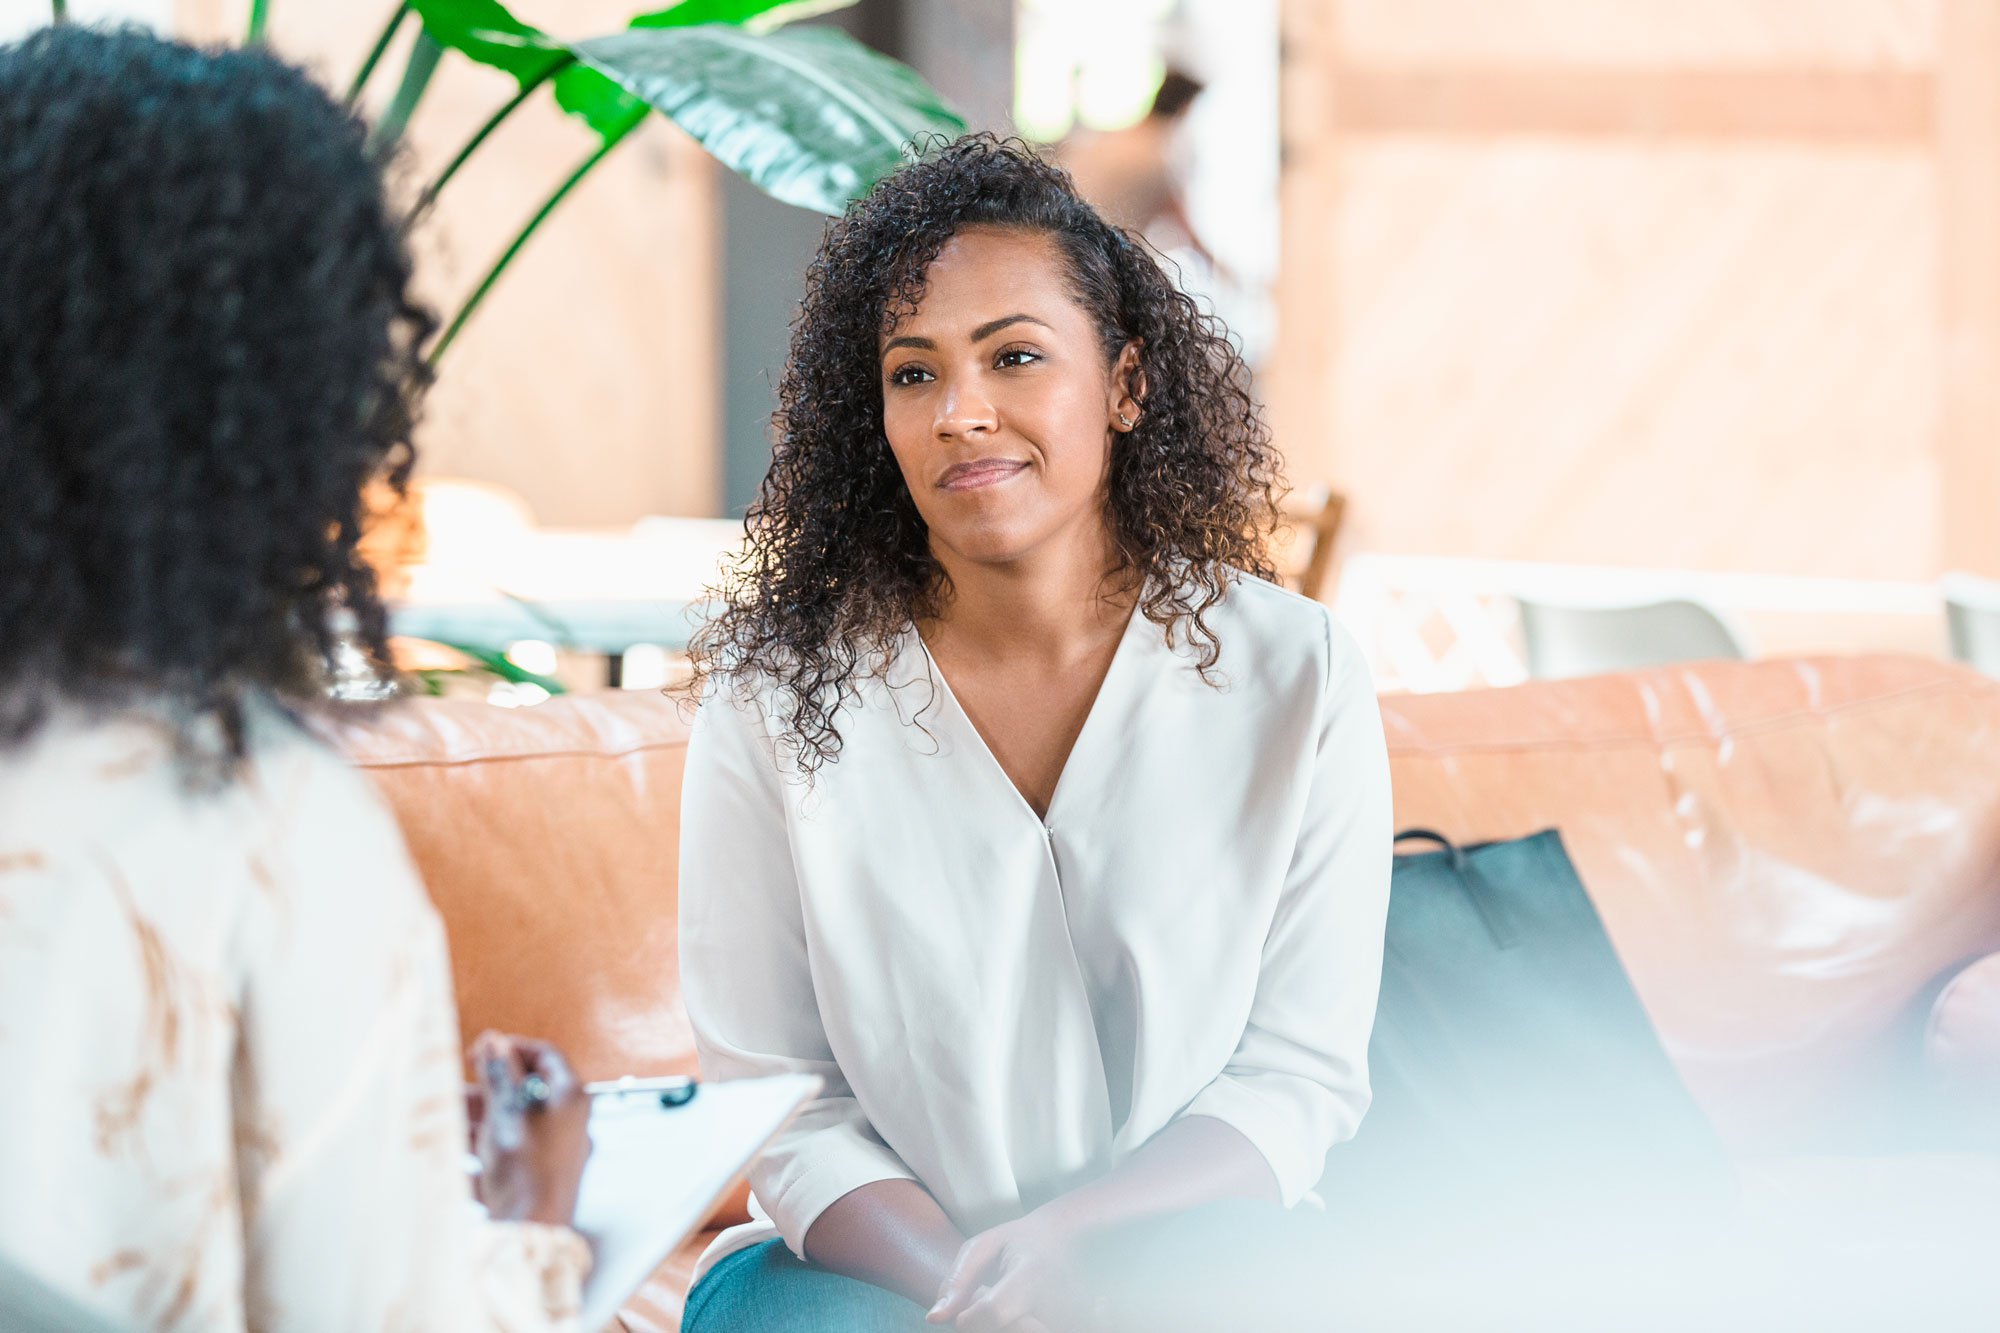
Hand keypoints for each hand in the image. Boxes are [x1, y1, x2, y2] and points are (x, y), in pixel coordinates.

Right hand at [470, 1031, 590, 1226]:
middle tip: (457, 1084)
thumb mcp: (507, 1112)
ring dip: (477, 1115)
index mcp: (571, 1098)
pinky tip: (455, 1146)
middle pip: (525, 1089)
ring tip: (447, 1115)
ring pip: (510, 1120)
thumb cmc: (526, 1168)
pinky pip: (506, 1149)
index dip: (512, 1048)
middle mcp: (567, 1122)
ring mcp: (551, 1150)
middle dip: (486, 1086)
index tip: (482, 1050)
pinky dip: (480, 1143)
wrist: (529, 1230)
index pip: (546, 1056)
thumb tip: (494, 1041)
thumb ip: (500, 1075)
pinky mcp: (533, 1175)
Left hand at [928, 1210, 1078, 1332]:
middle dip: (983, 1326)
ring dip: (999, 1327)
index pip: (994, 1312)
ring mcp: (1065, 1320)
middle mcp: (1056, 1303)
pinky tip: (1016, 1316)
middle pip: (1003, 1331)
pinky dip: (1012, 1327)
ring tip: (1004, 1308)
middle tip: (988, 1305)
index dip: (969, 1318)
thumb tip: (934, 1319)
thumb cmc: (1018, 1242)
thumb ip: (958, 1281)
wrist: (1065, 1241)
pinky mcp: (1068, 1326)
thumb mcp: (983, 1246)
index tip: (963, 1314)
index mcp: (1032, 1274)